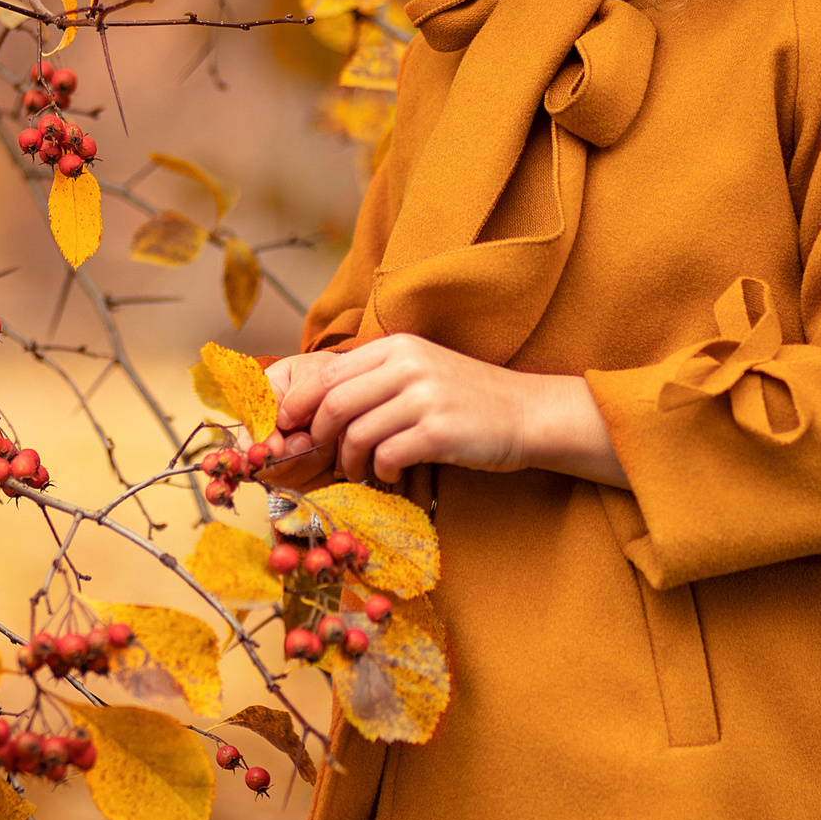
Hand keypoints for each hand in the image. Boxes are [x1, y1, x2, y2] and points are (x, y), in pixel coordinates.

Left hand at [250, 334, 624, 489]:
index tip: (291, 430)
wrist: (529, 413)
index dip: (299, 406)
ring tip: (360, 470)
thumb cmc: (469, 399)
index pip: (327, 374)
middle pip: (333, 404)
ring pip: (356, 433)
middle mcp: (408, 365)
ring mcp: (425, 397)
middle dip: (318, 438)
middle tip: (323, 457)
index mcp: (397, 347)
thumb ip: (375, 380)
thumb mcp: (420, 372)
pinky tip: (392, 472)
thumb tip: (315, 408)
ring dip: (350, 461)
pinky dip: (381, 470)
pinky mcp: (440, 431)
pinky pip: (387, 455)